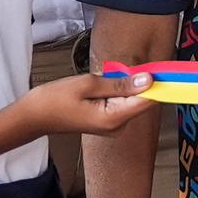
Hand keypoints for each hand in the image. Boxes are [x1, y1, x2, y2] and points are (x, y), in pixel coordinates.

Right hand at [28, 65, 158, 139]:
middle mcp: (117, 126)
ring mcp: (113, 126)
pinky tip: (98, 88)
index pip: (148, 101)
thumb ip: (119, 83)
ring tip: (98, 81)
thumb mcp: (87, 84)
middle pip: (141, 100)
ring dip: (122, 86)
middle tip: (113, 71)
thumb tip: (147, 80)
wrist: (33, 116)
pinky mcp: (108, 122)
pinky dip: (115, 92)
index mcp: (114, 119)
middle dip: (134, 82)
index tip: (164, 70)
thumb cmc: (54, 99)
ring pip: (130, 100)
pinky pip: (121, 103)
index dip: (158, 85)